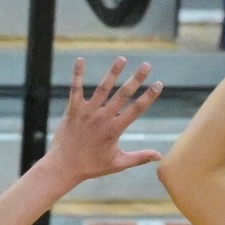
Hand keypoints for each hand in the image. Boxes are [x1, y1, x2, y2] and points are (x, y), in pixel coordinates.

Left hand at [43, 57, 163, 186]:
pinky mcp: (73, 109)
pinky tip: (80, 59)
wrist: (64, 166)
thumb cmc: (92, 166)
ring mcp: (87, 112)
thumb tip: (160, 156)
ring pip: (102, 88)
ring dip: (113, 72)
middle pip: (123, 94)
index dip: (149, 96)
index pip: (136, 109)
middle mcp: (102, 118)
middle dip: (136, 79)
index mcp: (115, 129)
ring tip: (122, 58)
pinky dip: (78, 74)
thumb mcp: (118, 164)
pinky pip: (75, 88)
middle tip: (146, 65)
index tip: (158, 84)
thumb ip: (139, 157)